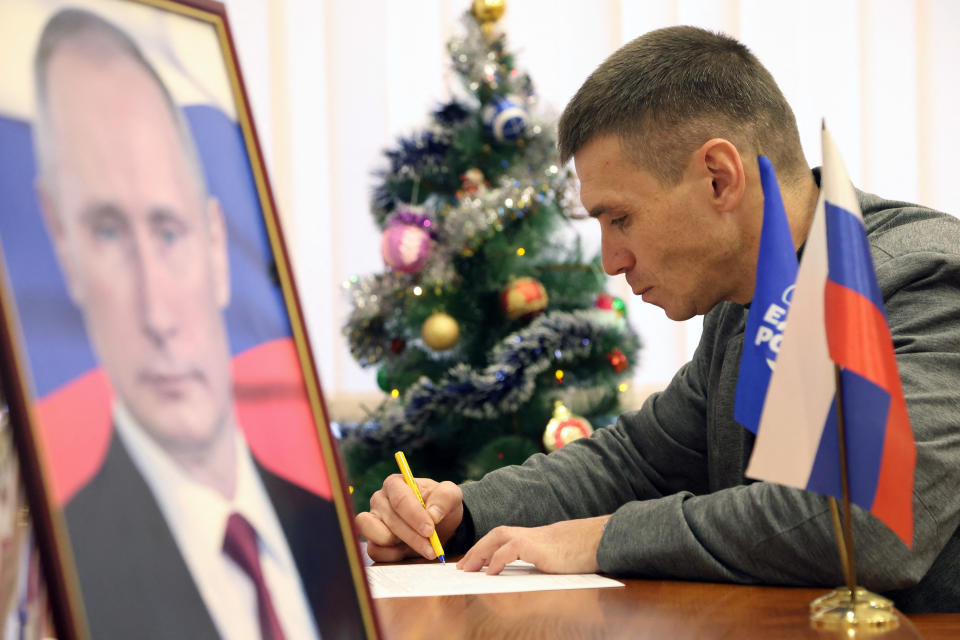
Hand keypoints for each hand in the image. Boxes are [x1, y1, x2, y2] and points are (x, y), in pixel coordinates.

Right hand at [355, 474, 462, 561]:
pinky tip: (407, 552)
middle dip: (414, 537)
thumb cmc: (440, 506)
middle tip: (432, 549)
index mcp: (395, 484)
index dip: (415, 516)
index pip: (400, 499)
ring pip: (380, 537)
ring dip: (402, 546)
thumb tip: (432, 514)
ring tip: (420, 547)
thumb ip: (445, 497)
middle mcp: (379, 500)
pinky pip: (375, 551)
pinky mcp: (371, 540)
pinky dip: (393, 556)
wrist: (438, 525)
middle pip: (392, 521)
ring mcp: (372, 521)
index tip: (430, 530)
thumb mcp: (451, 495)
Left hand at [457, 515, 610, 574]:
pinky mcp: (538, 546)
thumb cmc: (582, 551)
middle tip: (462, 567)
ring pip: (498, 537)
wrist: (600, 540)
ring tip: (468, 569)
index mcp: (534, 537)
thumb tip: (529, 576)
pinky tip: (491, 572)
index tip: (473, 562)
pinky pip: (512, 549)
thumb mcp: (557, 557)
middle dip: (477, 549)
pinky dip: (498, 559)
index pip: (503, 537)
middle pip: (496, 534)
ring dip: (480, 552)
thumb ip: (541, 561)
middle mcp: (531, 534)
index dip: (486, 548)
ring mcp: (534, 538)